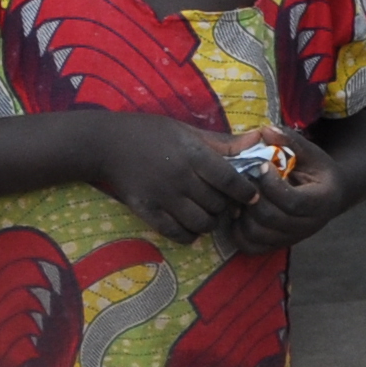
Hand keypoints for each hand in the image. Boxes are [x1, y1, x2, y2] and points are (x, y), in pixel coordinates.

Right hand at [89, 112, 262, 239]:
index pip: (228, 179)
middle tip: (227, 203)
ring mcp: (162, 196)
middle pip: (217, 203)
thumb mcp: (188, 131)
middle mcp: (179, 177)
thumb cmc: (152, 133)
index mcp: (192, 154)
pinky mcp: (147, 211)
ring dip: (211, 222)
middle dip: (227, 206)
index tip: (252, 196)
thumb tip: (258, 139)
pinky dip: (190, 235)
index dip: (245, 191)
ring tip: (209, 214)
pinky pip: (177, 234)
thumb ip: (223, 142)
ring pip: (201, 222)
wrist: (107, 144)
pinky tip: (191, 226)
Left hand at [230, 128, 354, 251]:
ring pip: (257, 234)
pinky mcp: (278, 245)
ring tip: (241, 194)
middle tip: (245, 179)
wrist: (330, 196)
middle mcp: (309, 225)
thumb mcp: (311, 152)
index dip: (272, 185)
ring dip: (243, 213)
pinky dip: (238, 232)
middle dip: (253, 197)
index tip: (262, 166)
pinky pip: (251, 247)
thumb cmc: (318, 171)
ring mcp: (292, 239)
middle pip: (272, 219)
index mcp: (322, 202)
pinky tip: (240, 212)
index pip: (293, 202)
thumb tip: (265, 130)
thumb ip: (290, 141)